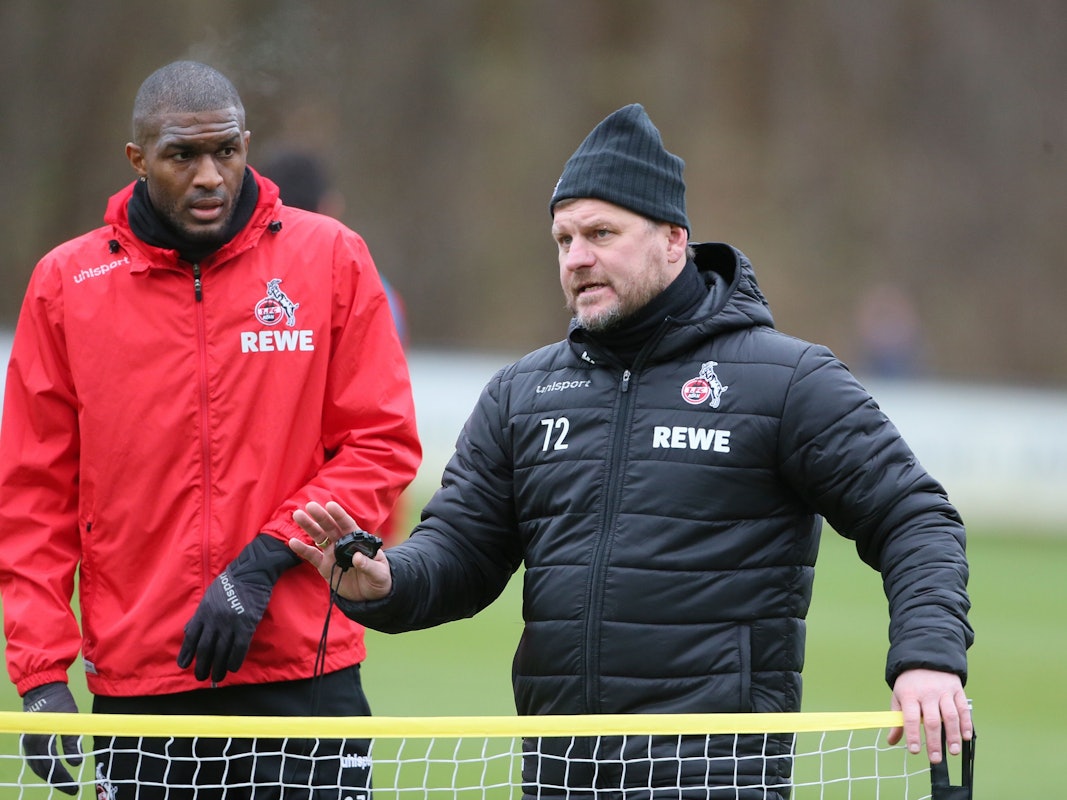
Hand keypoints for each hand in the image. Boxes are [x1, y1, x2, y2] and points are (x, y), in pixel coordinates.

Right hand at [21, 682, 81, 794]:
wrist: (43, 686)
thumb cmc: (58, 701)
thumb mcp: (70, 720)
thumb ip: (72, 742)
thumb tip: (76, 763)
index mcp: (40, 740)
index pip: (51, 768)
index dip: (63, 780)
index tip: (75, 788)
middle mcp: (30, 744)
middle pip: (43, 770)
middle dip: (57, 781)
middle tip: (72, 789)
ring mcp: (28, 741)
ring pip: (38, 765)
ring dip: (50, 775)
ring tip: (64, 782)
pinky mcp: (31, 737)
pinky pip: (36, 757)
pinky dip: (45, 765)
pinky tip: (54, 768)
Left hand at [177, 534, 297, 682]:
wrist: (251, 573)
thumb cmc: (229, 583)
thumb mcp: (209, 597)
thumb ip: (199, 615)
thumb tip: (188, 631)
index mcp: (203, 612)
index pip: (191, 637)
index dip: (186, 653)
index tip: (183, 665)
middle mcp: (214, 620)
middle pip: (205, 648)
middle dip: (202, 665)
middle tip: (201, 677)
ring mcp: (230, 623)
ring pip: (221, 651)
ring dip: (218, 667)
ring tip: (217, 678)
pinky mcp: (246, 625)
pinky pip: (239, 648)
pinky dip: (235, 660)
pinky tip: (233, 668)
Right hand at [291, 501, 392, 600]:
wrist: (370, 595)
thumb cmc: (379, 578)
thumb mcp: (379, 573)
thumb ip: (368, 565)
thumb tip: (356, 557)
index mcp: (357, 540)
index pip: (348, 525)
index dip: (339, 515)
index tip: (330, 505)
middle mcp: (343, 544)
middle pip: (330, 528)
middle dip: (321, 517)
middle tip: (310, 505)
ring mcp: (332, 553)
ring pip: (319, 537)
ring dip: (309, 526)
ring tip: (297, 515)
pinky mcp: (324, 566)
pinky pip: (312, 556)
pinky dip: (302, 549)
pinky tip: (292, 542)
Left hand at [888, 668, 971, 762]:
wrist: (925, 659)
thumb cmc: (910, 684)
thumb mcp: (899, 697)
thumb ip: (896, 720)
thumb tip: (891, 741)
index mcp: (909, 695)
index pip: (910, 717)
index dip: (912, 735)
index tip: (914, 751)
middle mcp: (927, 693)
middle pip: (932, 720)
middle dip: (934, 742)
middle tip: (935, 759)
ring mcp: (944, 691)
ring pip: (950, 716)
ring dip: (953, 735)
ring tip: (953, 751)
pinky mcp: (957, 690)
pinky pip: (963, 709)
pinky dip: (966, 724)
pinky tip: (966, 737)